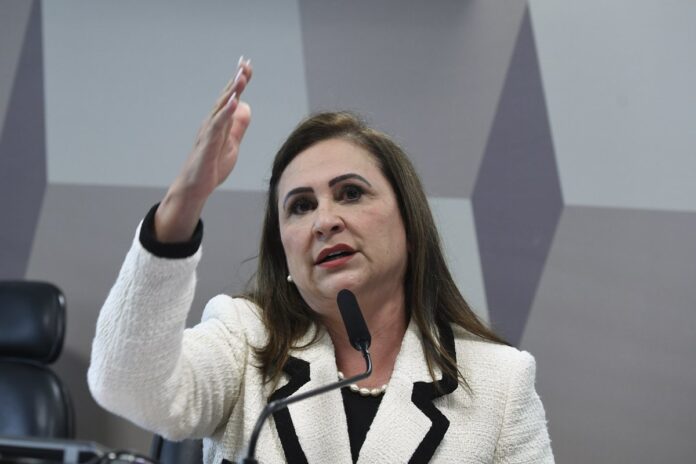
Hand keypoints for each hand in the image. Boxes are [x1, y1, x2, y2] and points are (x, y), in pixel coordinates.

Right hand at [155, 57, 252, 241]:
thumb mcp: (231, 144)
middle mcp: (211, 123)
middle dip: (236, 80)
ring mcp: (208, 133)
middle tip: (244, 63)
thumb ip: (238, 125)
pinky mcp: (207, 145)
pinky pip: (217, 127)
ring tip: (242, 77)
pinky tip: (235, 103)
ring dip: (232, 92)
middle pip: (225, 97)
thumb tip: (246, 106)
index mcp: (218, 123)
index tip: (247, 64)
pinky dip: (226, 114)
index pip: (231, 98)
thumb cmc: (210, 166)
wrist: (195, 188)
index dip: (239, 82)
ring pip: (221, 108)